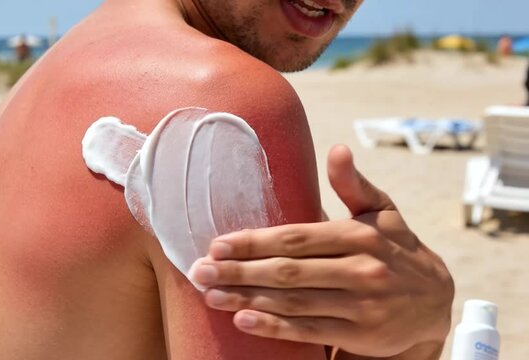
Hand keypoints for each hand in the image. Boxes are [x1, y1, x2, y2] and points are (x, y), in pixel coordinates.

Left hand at [190, 145, 453, 357]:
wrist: (435, 303)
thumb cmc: (397, 249)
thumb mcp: (383, 212)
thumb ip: (355, 184)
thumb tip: (337, 149)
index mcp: (360, 235)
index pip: (297, 237)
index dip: (255, 242)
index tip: (218, 244)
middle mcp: (361, 269)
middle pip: (288, 271)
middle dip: (239, 271)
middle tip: (200, 271)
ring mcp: (361, 304)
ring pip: (293, 302)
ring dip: (247, 298)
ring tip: (211, 294)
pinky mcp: (360, 333)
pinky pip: (309, 330)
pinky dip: (274, 327)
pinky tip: (243, 319)